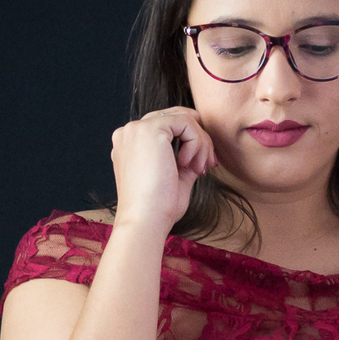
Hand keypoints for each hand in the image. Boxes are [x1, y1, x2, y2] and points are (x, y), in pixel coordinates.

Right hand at [111, 106, 216, 232]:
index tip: (203, 165)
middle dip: (199, 140)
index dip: (189, 140)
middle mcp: (130, 133)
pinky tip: (188, 165)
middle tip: (208, 165)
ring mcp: (137, 129)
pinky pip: (186, 123)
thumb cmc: (157, 208)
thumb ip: (184, 160)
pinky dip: (196, 143)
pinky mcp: (150, 129)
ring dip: (200, 143)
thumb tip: (202, 151)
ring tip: (199, 169)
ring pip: (183, 119)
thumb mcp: (175, 178)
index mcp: (130, 145)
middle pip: (175, 119)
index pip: (165, 127)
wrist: (146, 220)